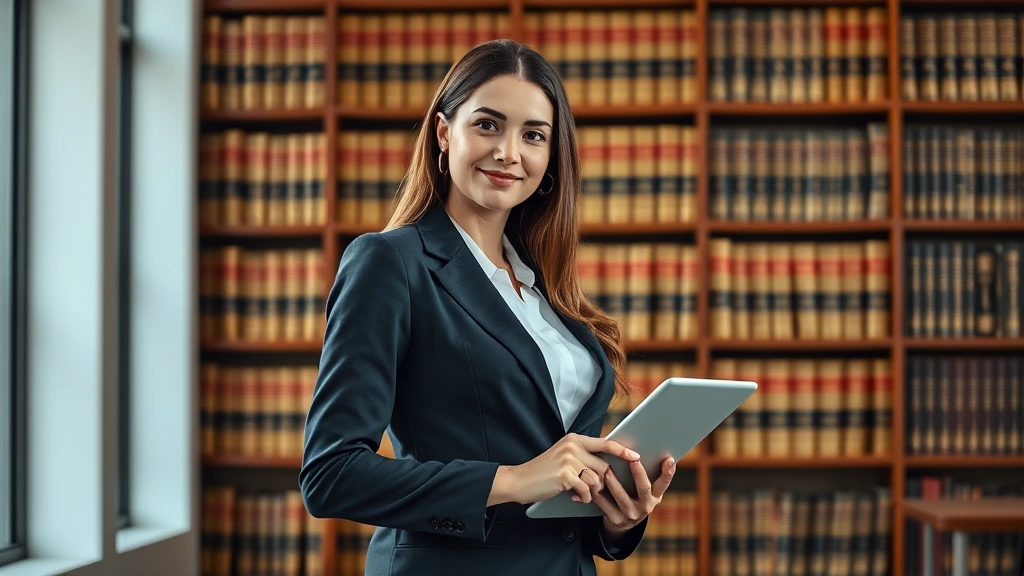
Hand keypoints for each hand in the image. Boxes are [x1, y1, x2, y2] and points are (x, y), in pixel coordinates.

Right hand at [499, 433, 640, 505]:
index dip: (622, 450)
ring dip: (591, 491)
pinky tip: (573, 496)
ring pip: (597, 479)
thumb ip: (582, 457)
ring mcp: (569, 459)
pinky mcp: (565, 474)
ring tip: (578, 492)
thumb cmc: (543, 472)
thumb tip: (606, 468)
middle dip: (601, 482)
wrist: (520, 480)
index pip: (605, 443)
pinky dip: (582, 497)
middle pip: (603, 466)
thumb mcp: (563, 457)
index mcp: (574, 439)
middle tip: (590, 489)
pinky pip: (586, 490)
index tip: (635, 456)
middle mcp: (573, 446)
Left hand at [585, 455, 675, 536]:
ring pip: (622, 497)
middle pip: (644, 488)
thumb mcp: (645, 489)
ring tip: (607, 470)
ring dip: (614, 483)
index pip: (664, 483)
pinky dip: (600, 496)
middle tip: (633, 459)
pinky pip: (606, 506)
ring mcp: (632, 515)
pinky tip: (594, 487)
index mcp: (656, 496)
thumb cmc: (635, 495)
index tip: (669, 459)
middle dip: (639, 473)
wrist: (624, 522)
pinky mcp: (617, 520)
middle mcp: (646, 506)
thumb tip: (641, 449)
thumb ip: (646, 474)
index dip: (668, 472)